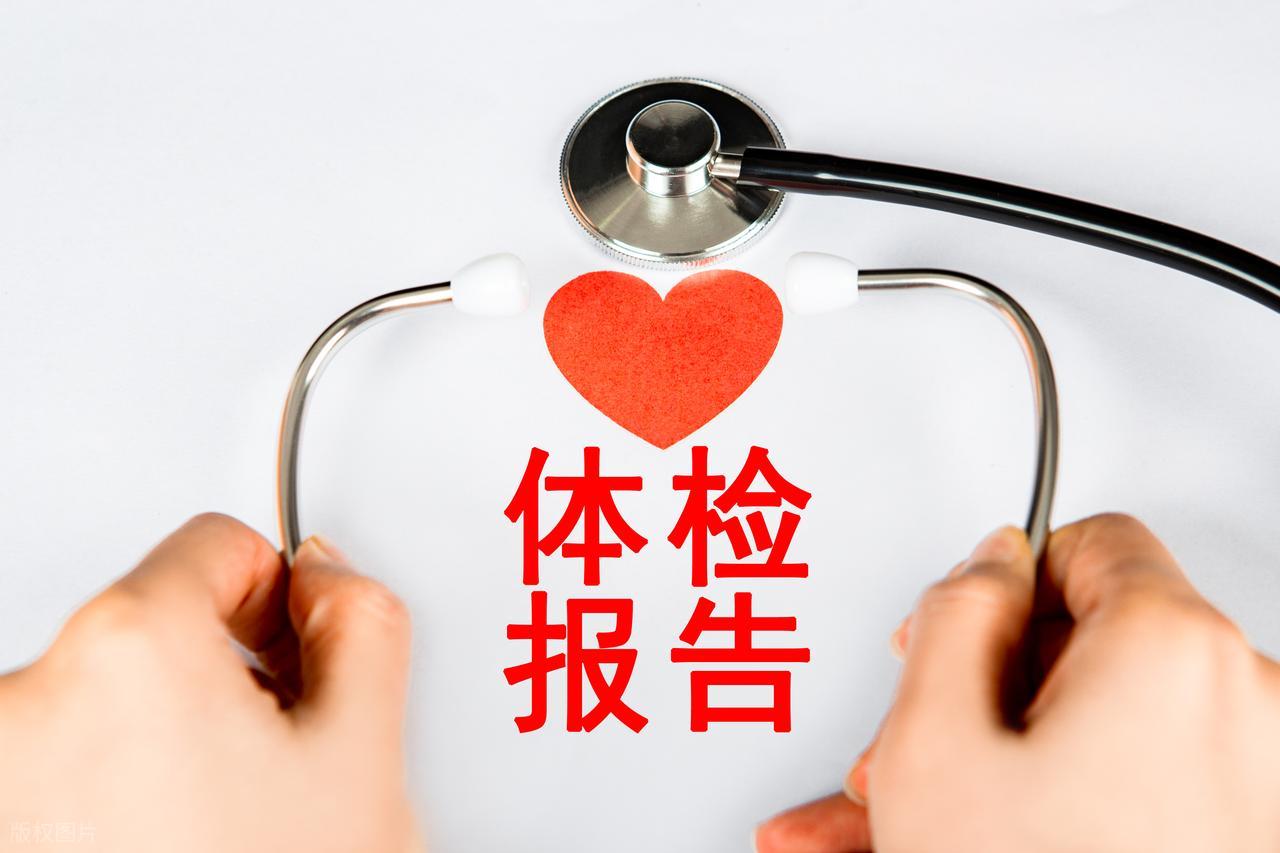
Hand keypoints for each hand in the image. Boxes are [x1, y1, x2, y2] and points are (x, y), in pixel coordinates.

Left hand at [0, 513, 421, 852]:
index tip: (290, 656)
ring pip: (98, 702)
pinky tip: (160, 846)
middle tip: (263, 768)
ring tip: (210, 829)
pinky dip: (105, 795)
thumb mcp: (367, 756)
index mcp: (128, 650)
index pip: (215, 545)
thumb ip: (363, 622)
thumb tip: (325, 581)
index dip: (279, 599)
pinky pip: (52, 769)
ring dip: (156, 742)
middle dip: (216, 679)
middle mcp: (22, 704)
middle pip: (149, 625)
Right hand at [756, 513, 1279, 852]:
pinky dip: (1044, 810)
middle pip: (1090, 649)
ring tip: (895, 822)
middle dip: (982, 692)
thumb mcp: (935, 738)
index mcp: (1173, 649)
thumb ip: (955, 612)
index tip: (957, 628)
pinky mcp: (1241, 840)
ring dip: (993, 768)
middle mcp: (1243, 709)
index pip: (1089, 544)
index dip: (1002, 580)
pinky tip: (959, 842)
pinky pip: (1125, 795)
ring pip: (1093, 739)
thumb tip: (987, 565)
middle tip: (911, 742)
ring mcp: (1254, 788)